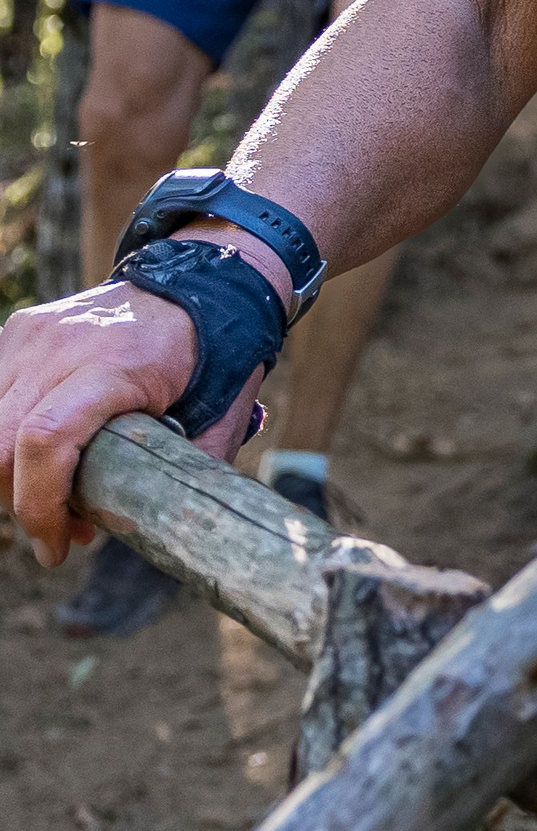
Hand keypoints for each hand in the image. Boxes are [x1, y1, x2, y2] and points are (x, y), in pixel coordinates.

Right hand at [0, 278, 261, 564]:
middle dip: (21, 503)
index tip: (57, 547)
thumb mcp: (221, 412)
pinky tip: (44, 457)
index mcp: (116, 366)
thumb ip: (195, 466)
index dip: (38, 505)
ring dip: (9, 476)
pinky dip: (7, 440)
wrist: (198, 282)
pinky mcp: (18, 333)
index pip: (45, 439)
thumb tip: (175, 528)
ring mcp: (33, 337)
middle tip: (63, 533)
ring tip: (57, 497)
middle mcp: (62, 346)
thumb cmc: (212, 354)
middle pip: (1, 443)